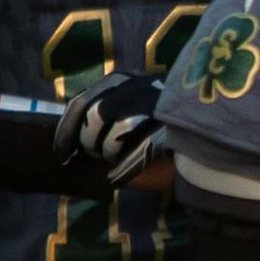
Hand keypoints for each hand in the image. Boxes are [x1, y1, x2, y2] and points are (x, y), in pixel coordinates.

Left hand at [50, 72, 167, 188]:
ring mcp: (154, 104)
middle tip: (97, 154)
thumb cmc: (154, 113)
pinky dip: (123, 170)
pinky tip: (116, 179)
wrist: (198, 112)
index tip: (62, 156)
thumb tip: (69, 147)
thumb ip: (98, 114)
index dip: (66, 133)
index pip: (79, 104)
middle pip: (96, 117)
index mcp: (117, 81)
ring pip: (116, 135)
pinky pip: (139, 153)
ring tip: (115, 158)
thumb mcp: (124, 101)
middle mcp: (134, 87)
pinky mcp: (170, 127)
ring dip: (110, 153)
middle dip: (90, 142)